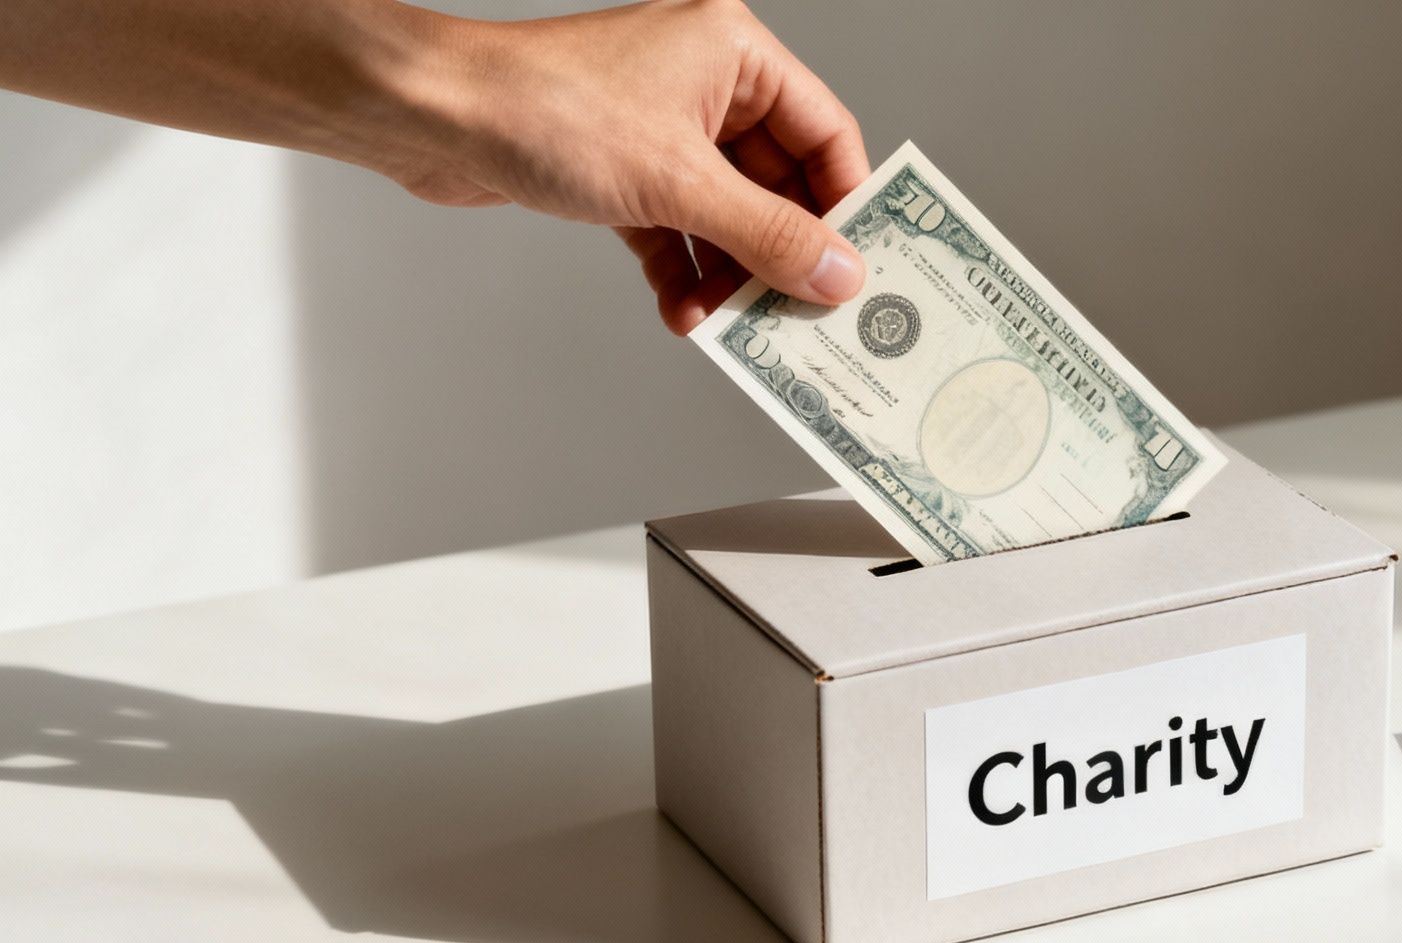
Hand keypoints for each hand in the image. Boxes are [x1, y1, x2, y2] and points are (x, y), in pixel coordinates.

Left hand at [390, 0, 869, 334]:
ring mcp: (663, 126)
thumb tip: (836, 275)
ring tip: (733, 320)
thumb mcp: (678, 182)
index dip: (845, 204)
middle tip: (801, 311)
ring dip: (730, 273)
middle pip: (778, 182)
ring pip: (727, 213)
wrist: (432, 115)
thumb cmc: (541, 106)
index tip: (857, 267)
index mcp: (734, 52)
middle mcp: (705, 82)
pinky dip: (684, 269)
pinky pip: (679, 227)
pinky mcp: (625, 167)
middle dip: (781, 253)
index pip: (825, 132)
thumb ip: (768, 234)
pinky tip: (684, 311)